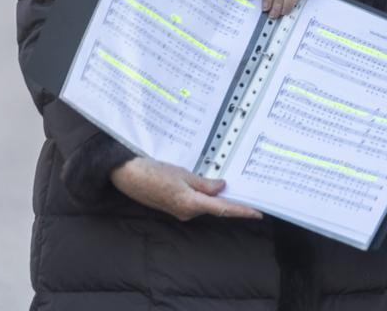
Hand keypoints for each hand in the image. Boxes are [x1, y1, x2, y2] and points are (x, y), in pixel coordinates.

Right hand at [110, 157, 261, 221]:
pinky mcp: (174, 206)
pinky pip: (195, 202)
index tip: (258, 213)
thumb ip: (205, 183)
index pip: (223, 209)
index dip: (242, 211)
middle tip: (250, 193)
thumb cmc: (154, 173)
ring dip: (218, 197)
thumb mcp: (183, 174)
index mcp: (191, 204)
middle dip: (232, 202)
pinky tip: (211, 186)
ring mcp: (180, 211)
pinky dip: (205, 195)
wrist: (128, 176)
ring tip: (233, 187)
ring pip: (205, 204)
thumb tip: (222, 188)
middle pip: (215, 207)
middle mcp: (187, 212)